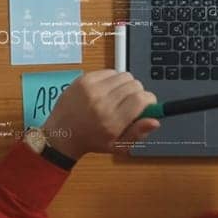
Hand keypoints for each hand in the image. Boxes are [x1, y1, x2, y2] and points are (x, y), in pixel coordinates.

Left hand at [40, 69, 159, 159]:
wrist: (62, 133)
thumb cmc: (92, 141)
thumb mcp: (118, 146)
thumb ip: (138, 133)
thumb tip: (155, 120)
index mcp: (112, 121)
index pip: (141, 99)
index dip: (149, 100)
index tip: (147, 104)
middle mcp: (102, 103)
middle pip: (135, 85)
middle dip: (138, 92)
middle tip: (131, 102)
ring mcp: (91, 89)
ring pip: (124, 75)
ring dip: (126, 84)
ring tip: (118, 96)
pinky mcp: (84, 79)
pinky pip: (109, 71)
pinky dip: (112, 79)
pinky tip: (107, 89)